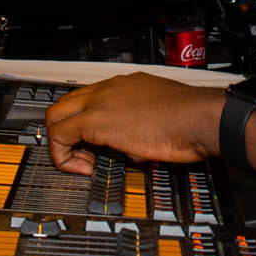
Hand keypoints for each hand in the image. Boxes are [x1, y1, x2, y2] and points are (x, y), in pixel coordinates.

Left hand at [44, 72, 227, 175]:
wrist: (199, 118)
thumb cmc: (190, 121)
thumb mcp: (157, 119)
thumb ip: (137, 128)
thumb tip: (131, 149)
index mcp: (125, 86)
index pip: (87, 100)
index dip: (84, 125)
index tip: (95, 146)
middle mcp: (108, 88)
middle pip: (64, 104)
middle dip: (65, 132)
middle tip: (81, 155)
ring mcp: (100, 101)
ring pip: (56, 116)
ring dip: (64, 144)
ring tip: (85, 164)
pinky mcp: (95, 120)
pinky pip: (60, 134)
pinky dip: (64, 155)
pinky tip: (86, 168)